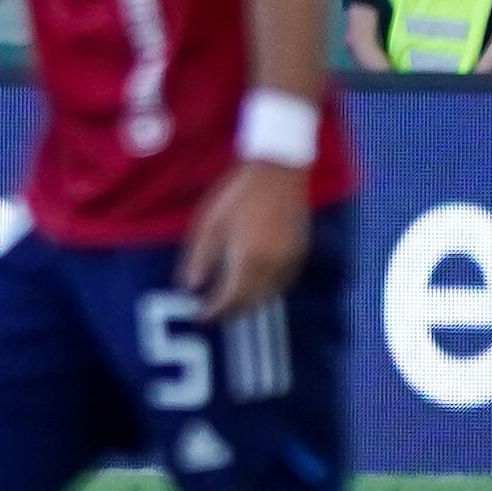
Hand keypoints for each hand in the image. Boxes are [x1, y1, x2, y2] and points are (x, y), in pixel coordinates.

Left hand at [180, 155, 311, 321]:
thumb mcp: (210, 224)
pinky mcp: (301, 253)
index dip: (215, 312)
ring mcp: (291, 261)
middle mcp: (273, 267)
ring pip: (270, 296)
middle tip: (215, 314)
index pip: (231, 299)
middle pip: (252, 302)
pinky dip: (268, 291)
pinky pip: (284, 283)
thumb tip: (190, 287)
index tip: (200, 317)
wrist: (279, 172)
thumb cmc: (237, 194)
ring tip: (232, 304)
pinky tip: (255, 286)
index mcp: (248, 259)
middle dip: (233, 312)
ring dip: (251, 304)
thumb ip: (200, 259)